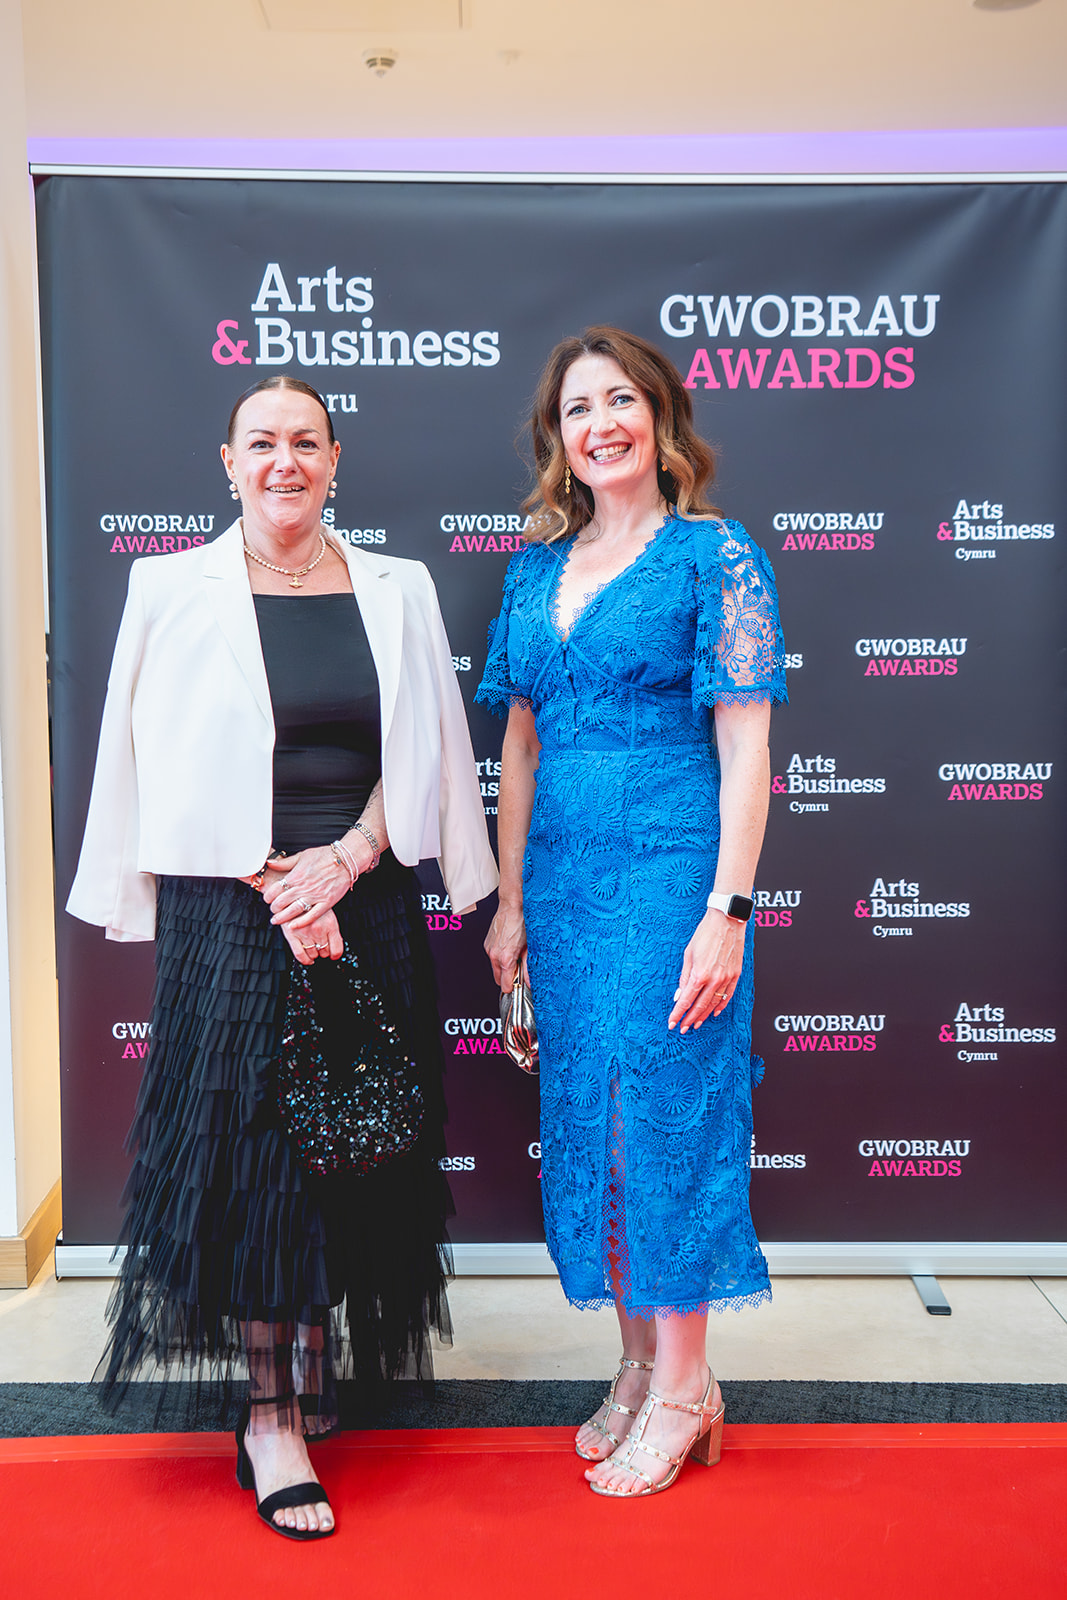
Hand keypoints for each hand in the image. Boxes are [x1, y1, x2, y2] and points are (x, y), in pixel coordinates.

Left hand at [261, 847, 349, 930]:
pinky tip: (293, 926)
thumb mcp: (302, 855)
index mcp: (296, 875)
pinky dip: (301, 922)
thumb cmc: (325, 856)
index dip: (268, 896)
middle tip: (272, 910)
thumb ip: (285, 862)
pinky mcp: (326, 902)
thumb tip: (270, 863)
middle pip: (282, 902)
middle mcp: (304, 887)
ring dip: (282, 918)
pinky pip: (312, 915)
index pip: (275, 890)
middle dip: (274, 908)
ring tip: (276, 921)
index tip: (267, 898)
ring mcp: (315, 896)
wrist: (345, 860)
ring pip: (294, 910)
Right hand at [282, 908, 342, 965]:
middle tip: (321, 946)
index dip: (335, 955)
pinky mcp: (292, 934)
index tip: (333, 955)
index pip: (337, 949)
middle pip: (324, 952)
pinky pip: (300, 954)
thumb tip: (334, 946)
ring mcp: (305, 933)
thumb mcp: (327, 911)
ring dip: (314, 954)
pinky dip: (305, 960)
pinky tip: (308, 960)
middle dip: (323, 951)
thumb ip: (331, 928)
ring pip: (313, 954)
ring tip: (313, 947)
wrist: (293, 891)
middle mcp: (319, 929)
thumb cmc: (311, 902)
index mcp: (330, 924)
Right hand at [485, 902, 528, 991]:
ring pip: (495, 967)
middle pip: (498, 979)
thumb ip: (529, 967)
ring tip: (516, 955)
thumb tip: (530, 980)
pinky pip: (493, 957)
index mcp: (505, 958)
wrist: (513, 905)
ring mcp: (489, 948)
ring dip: (504, 966)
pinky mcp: (487, 943)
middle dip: (508, 978)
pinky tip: (510, 947)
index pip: (504, 985)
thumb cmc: (522, 922)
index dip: (513, 987)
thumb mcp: (530, 947)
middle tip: (519, 970)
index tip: (519, 986)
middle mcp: (494, 955)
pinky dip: (500, 956)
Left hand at [668, 910, 744, 1032]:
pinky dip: (721, 1006)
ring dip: (704, 1015)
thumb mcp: (688, 954)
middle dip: (689, 1019)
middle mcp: (714, 979)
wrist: (727, 921)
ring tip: (696, 1023)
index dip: (678, 1014)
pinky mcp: (736, 975)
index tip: (672, 1023)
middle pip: (700, 1006)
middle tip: (683, 1028)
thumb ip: (684, 977)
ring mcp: (727, 978)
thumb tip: (679, 995)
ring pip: (714, 1004)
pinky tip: (714, 1012)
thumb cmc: (705, 934)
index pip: (686, 1001)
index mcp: (700, 974)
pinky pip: (728, 995)